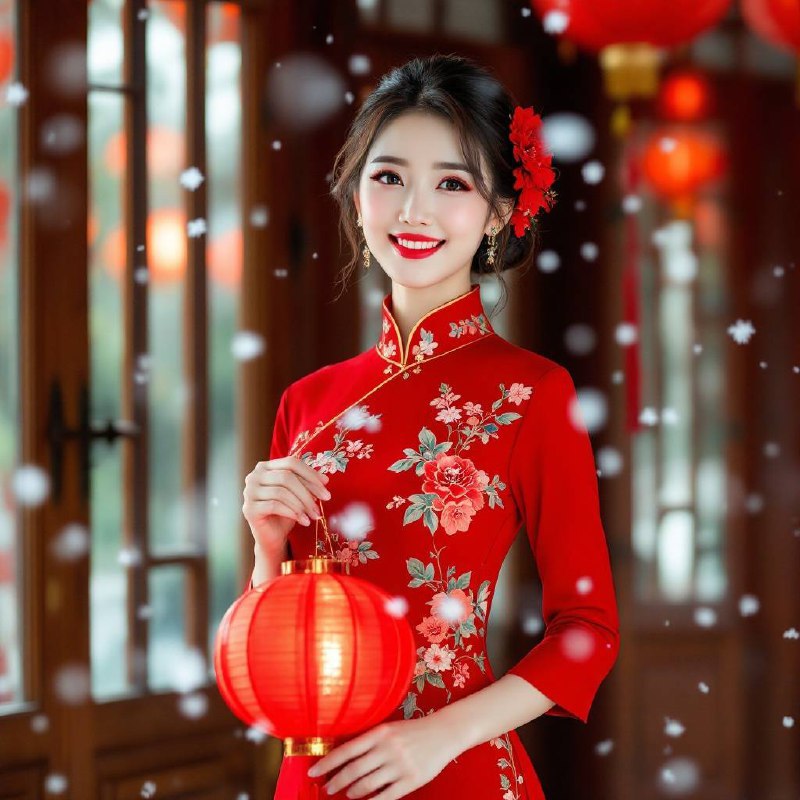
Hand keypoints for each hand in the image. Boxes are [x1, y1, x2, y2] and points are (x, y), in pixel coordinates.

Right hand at [242, 456, 330, 554]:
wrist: (272, 536)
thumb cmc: (286, 512)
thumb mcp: (298, 494)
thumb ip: (307, 483)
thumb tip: (324, 479)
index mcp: (265, 467)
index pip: (291, 463)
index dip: (310, 473)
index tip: (326, 485)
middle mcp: (253, 476)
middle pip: (287, 477)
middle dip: (308, 491)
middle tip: (324, 502)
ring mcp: (249, 492)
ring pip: (282, 492)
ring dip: (302, 504)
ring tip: (314, 515)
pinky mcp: (249, 509)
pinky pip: (275, 506)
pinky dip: (293, 512)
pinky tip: (304, 521)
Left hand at [306, 715, 462, 798]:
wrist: (443, 733)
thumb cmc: (413, 731)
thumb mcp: (390, 728)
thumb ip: (370, 741)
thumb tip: (344, 756)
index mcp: (380, 733)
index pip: (347, 750)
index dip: (328, 763)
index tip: (314, 771)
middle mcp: (388, 749)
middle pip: (354, 770)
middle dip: (336, 782)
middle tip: (327, 788)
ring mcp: (400, 765)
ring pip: (367, 785)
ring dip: (352, 792)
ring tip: (347, 794)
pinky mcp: (411, 780)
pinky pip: (386, 796)